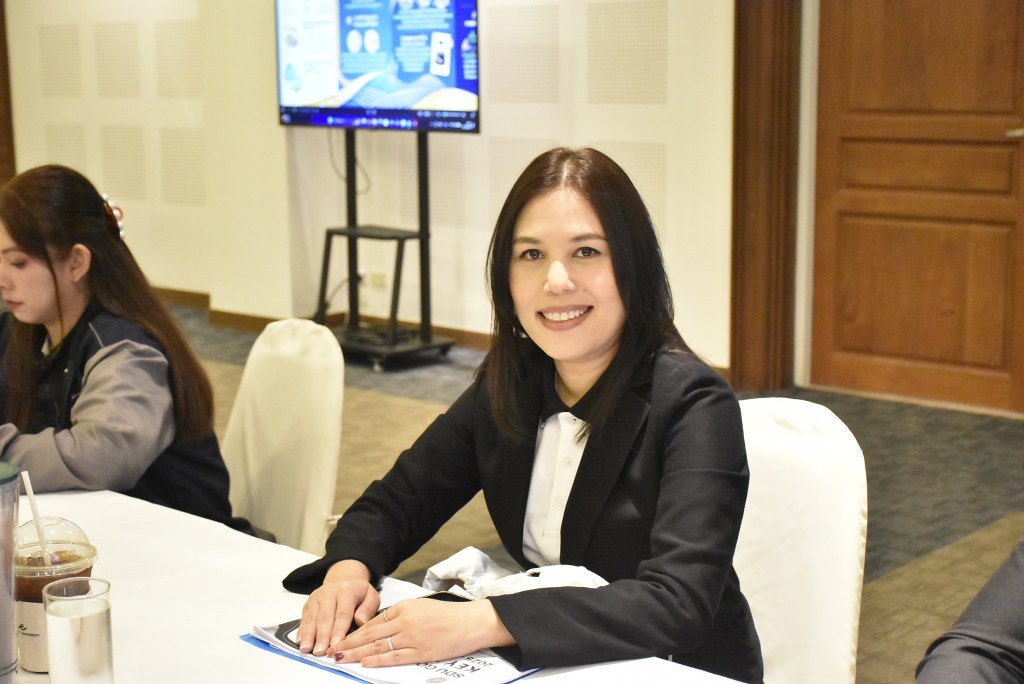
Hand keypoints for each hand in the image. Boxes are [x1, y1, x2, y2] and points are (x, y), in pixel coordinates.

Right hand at [296, 560, 378, 656]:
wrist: (344, 579)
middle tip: (320, 652)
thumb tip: (360, 622)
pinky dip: (302, 631)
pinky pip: (304, 618)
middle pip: (325, 617)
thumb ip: (368, 609)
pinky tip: (300, 642)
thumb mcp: (371, 596)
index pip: (343, 613)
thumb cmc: (359, 594)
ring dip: (309, 635)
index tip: (336, 644)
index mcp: (346, 590)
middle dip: (322, 636)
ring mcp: (316, 598)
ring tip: (307, 649)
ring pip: (312, 618)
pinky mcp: (308, 604)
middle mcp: (329, 592)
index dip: (338, 630)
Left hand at [334, 596, 515, 666]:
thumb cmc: (448, 614)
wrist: (471, 622)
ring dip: (356, 652)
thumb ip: (402, 614)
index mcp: (404, 607)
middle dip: (349, 642)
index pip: (373, 621)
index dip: (354, 631)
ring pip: (378, 645)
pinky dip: (378, 659)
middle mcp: (405, 620)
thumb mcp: (421, 607)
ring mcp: (412, 636)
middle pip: (370, 633)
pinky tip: (364, 662)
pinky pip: (394, 656)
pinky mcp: (421, 651)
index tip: (339, 637)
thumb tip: (382, 625)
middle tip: (331, 649)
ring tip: (340, 657)